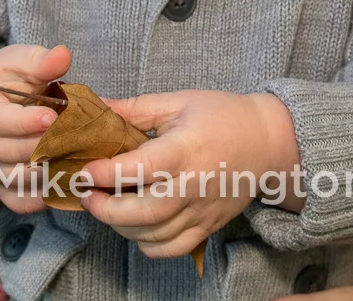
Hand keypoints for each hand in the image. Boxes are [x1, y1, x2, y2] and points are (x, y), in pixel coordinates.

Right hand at [0, 43, 70, 214]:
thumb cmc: (3, 81)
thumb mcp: (14, 62)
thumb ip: (37, 61)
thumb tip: (63, 56)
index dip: (23, 122)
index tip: (52, 118)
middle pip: (9, 152)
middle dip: (45, 145)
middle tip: (78, 136)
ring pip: (17, 179)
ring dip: (50, 170)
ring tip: (80, 155)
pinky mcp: (1, 189)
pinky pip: (21, 201)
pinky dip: (46, 195)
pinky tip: (71, 179)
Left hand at [78, 90, 302, 259]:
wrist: (267, 141)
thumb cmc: (222, 116)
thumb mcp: (179, 102)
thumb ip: (135, 109)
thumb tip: (95, 109)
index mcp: (185, 149)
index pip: (139, 169)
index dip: (105, 173)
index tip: (84, 170)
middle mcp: (193, 186)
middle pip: (142, 213)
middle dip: (104, 209)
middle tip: (87, 194)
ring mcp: (201, 211)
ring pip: (152, 236)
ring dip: (120, 226)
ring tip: (107, 207)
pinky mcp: (207, 227)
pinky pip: (171, 249)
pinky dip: (146, 244)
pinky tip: (136, 225)